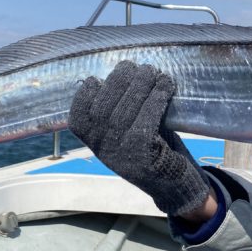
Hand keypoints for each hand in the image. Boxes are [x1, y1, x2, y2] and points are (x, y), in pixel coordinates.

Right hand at [69, 61, 213, 216]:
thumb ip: (117, 109)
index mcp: (94, 143)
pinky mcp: (145, 154)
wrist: (173, 184)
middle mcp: (104, 149)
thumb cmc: (149, 148)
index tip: (97, 79)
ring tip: (151, 70)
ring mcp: (123, 153)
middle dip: (118, 80)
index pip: (78, 116)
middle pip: (103, 107)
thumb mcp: (124, 132)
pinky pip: (148, 118)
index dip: (85, 93)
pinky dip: (157, 97)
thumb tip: (121, 74)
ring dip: (140, 84)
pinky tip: (165, 84)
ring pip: (126, 110)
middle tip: (134, 66)